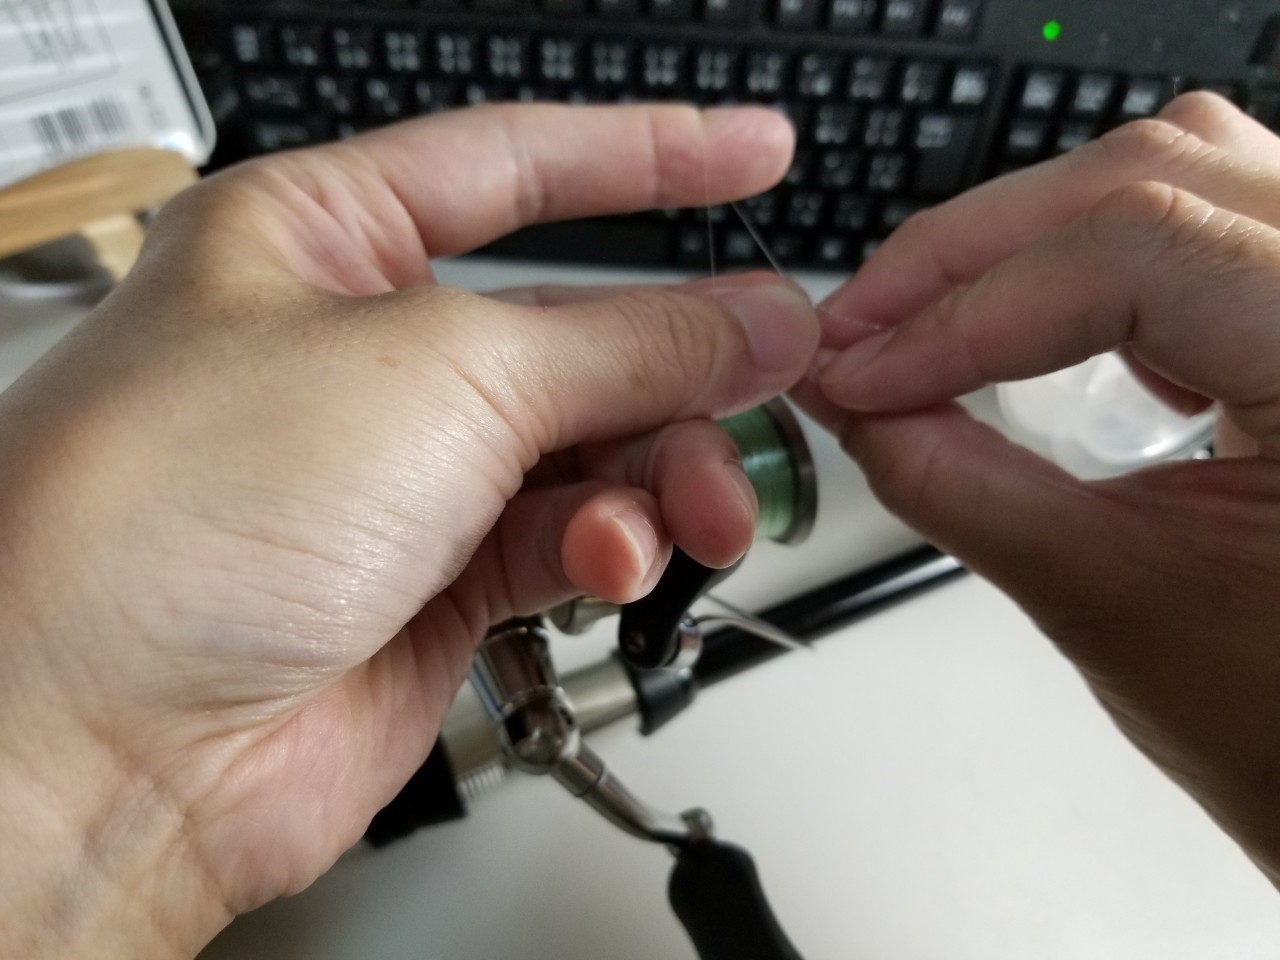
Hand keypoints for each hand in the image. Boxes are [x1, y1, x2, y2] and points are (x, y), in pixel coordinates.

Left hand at [0, 103, 817, 957]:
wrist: (104, 745)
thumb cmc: (174, 518)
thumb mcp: (440, 372)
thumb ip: (626, 344)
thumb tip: (752, 320)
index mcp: (321, 243)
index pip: (515, 165)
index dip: (648, 154)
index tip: (753, 151)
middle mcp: (363, 357)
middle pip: (578, 329)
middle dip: (680, 363)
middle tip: (768, 381)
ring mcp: (402, 475)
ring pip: (592, 448)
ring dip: (662, 476)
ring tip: (697, 508)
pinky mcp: (435, 581)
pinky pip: (569, 541)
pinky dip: (609, 548)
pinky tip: (607, 562)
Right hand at [798, 93, 1279, 881]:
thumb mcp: (1110, 601)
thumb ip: (957, 485)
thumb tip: (850, 399)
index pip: (1141, 251)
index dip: (972, 309)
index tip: (861, 375)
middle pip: (1150, 176)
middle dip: (974, 252)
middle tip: (862, 328)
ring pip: (1177, 170)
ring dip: (1031, 235)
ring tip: (932, 318)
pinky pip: (1206, 217)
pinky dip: (1095, 251)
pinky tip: (1041, 320)